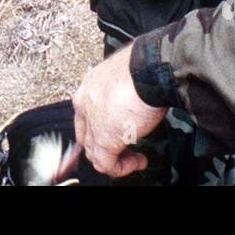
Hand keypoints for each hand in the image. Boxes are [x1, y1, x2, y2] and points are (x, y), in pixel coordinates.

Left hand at [72, 46, 166, 177]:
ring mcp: (92, 122)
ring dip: (116, 159)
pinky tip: (137, 162)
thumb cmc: (145, 66)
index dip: (98, 128)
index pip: (85, 115)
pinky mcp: (104, 139)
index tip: (114, 135)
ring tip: (135, 158)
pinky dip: (122, 168)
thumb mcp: (128, 75)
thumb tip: (135, 97)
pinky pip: (107, 165)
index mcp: (89, 86)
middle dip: (104, 146)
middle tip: (124, 151)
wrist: (150, 69)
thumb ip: (124, 89)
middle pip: (87, 136)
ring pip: (94, 152)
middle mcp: (85, 103)